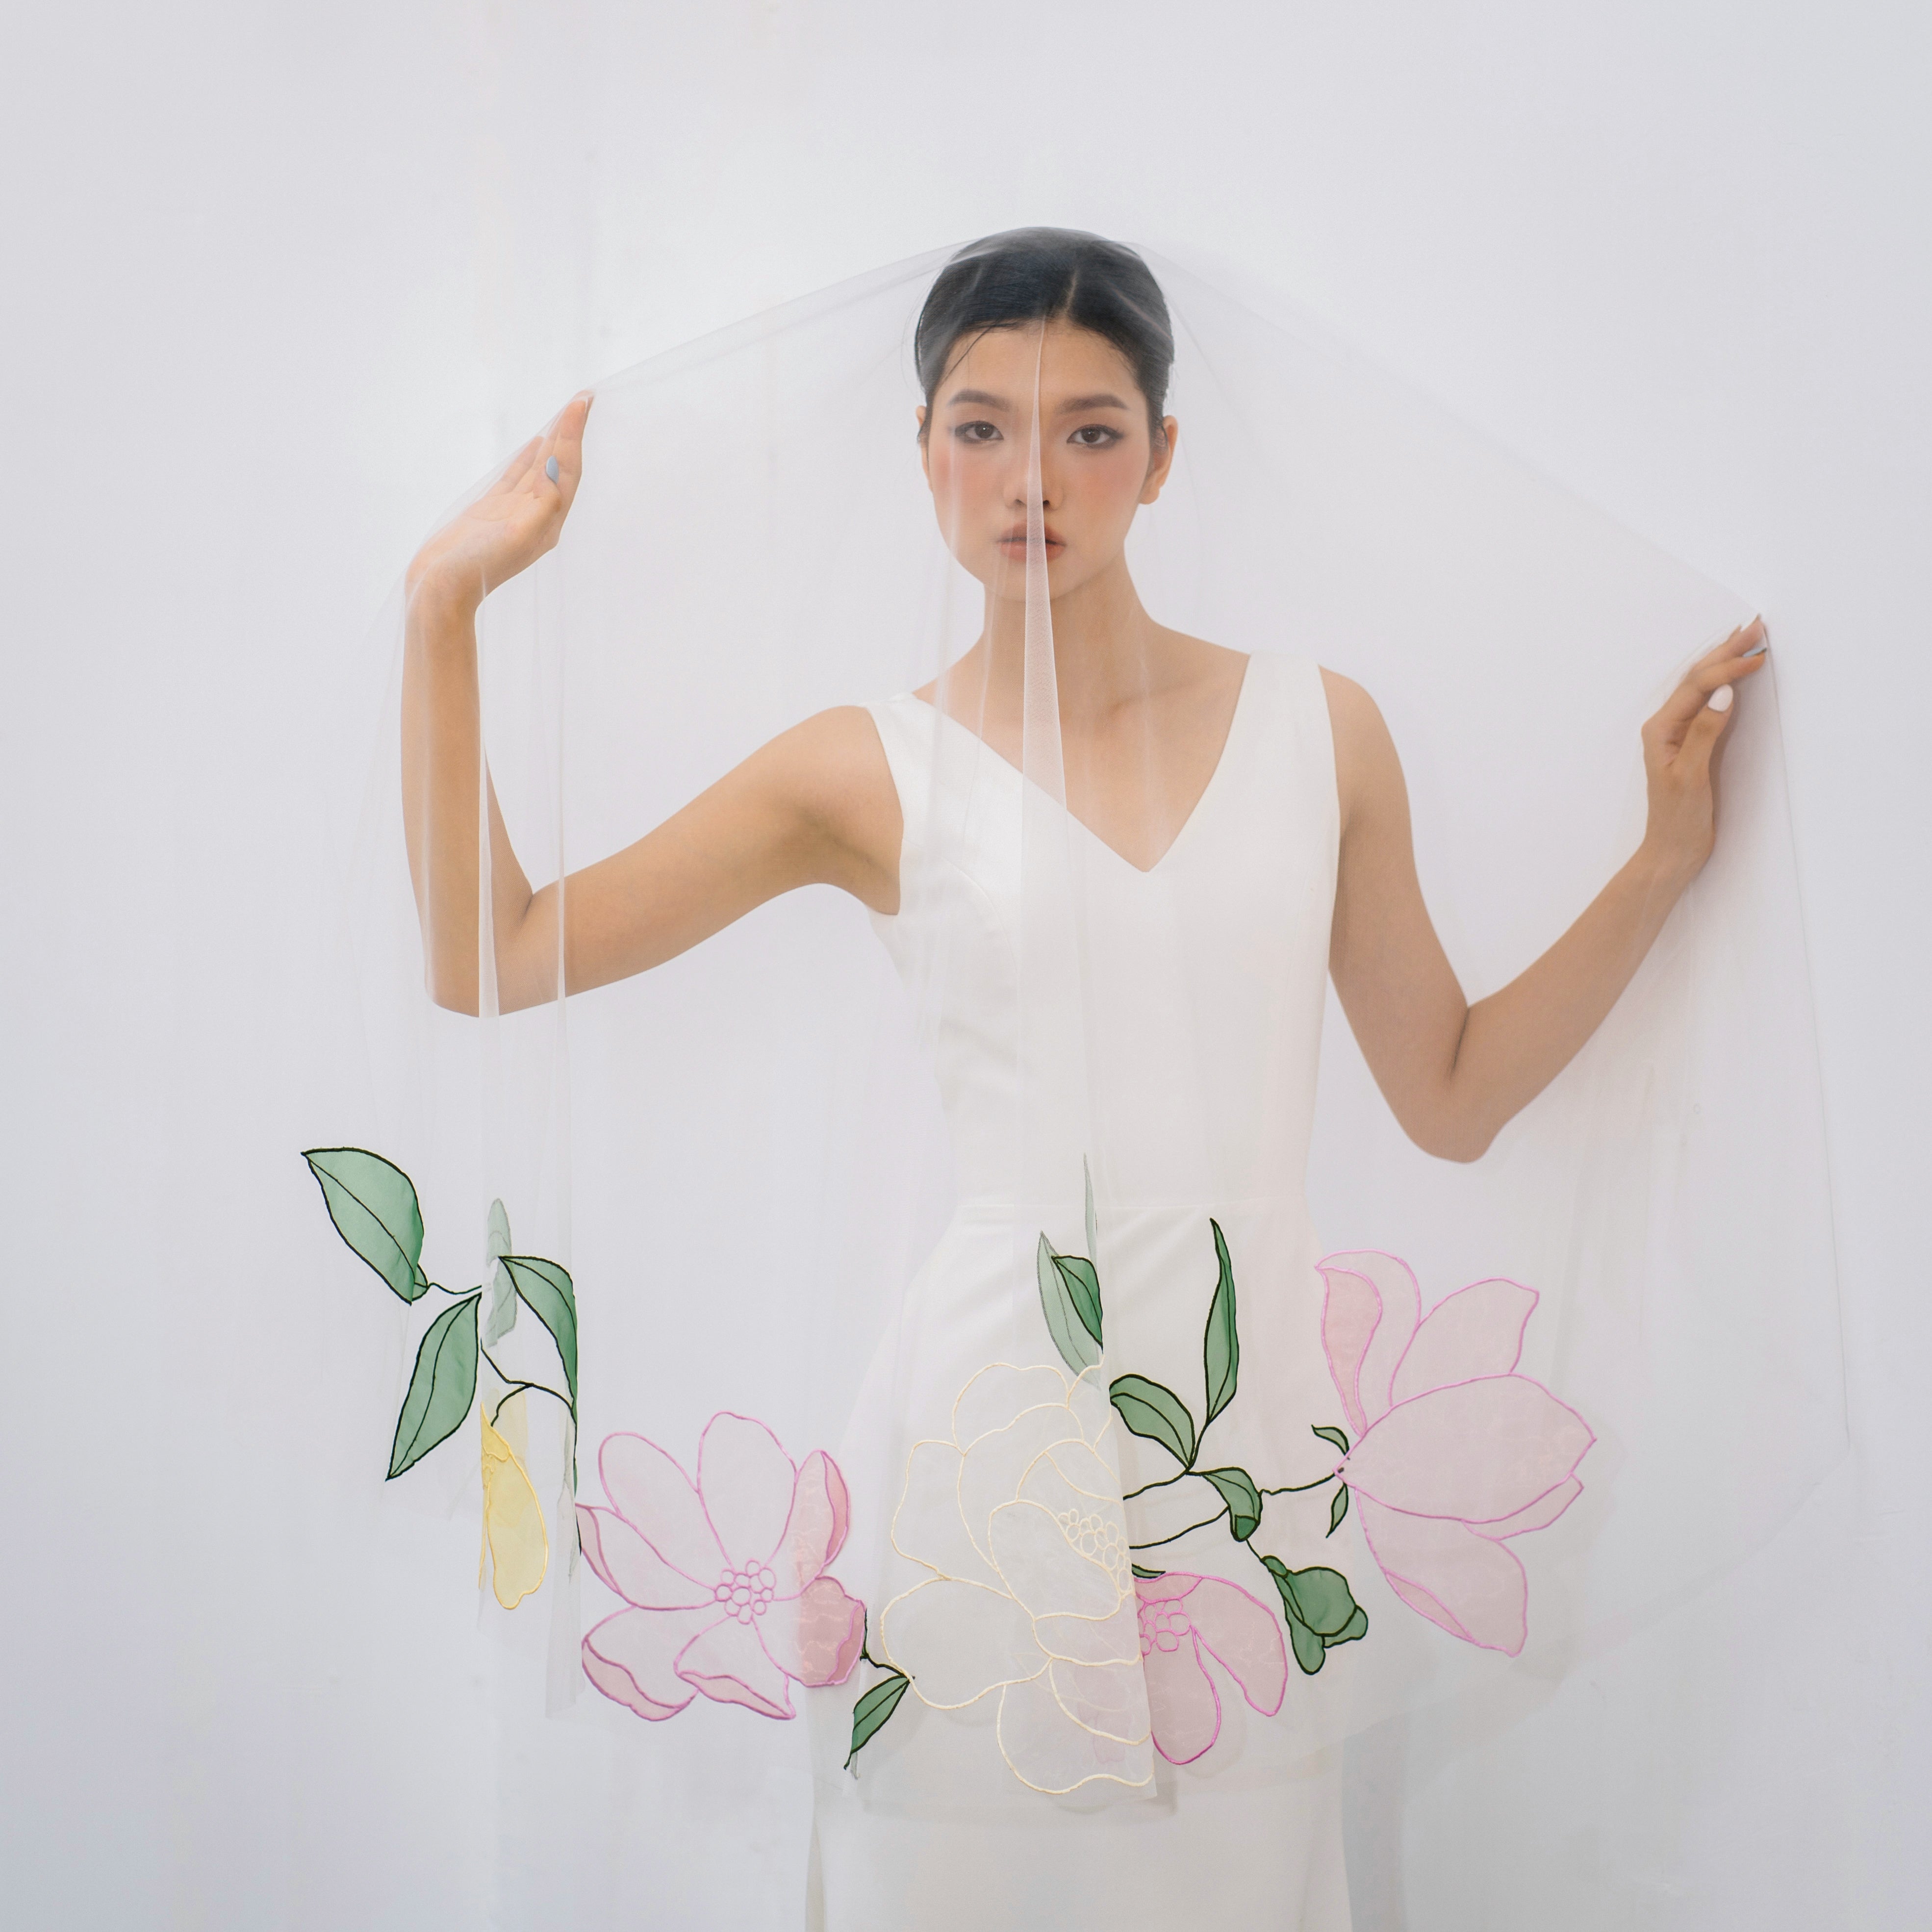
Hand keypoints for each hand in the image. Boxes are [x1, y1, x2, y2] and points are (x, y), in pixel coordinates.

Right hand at [406, 393, 592, 615]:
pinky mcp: (494, 511)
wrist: (441, 588)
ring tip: (568, 412)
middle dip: (572, 431)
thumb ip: (540, 505)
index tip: (581, 402)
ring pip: (542, 467)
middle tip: (584, 397)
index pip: (567, 470)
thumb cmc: (476, 566)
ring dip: (555, 439)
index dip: (574, 435)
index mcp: (548, 523)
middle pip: (561, 465)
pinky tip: (537, 441)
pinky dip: (530, 457)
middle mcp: (538, 517)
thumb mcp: (514, 536)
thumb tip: (554, 472)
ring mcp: (516, 512)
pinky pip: (519, 477)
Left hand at [1638, 616, 1767, 882]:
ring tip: (1749, 637)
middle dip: (1727, 651)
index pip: (1697, 687)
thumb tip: (1722, 693)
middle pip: (1698, 679)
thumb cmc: (1678, 818)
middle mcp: (1667, 726)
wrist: (1673, 849)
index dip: (1727, 668)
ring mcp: (1680, 733)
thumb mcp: (1692, 776)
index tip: (1758, 654)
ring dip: (1725, 661)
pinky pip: (1709, 703)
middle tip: (1757, 625)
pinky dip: (1725, 684)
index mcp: (1661, 730)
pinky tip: (1737, 674)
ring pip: (1704, 687)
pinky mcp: (1694, 743)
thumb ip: (1705, 733)